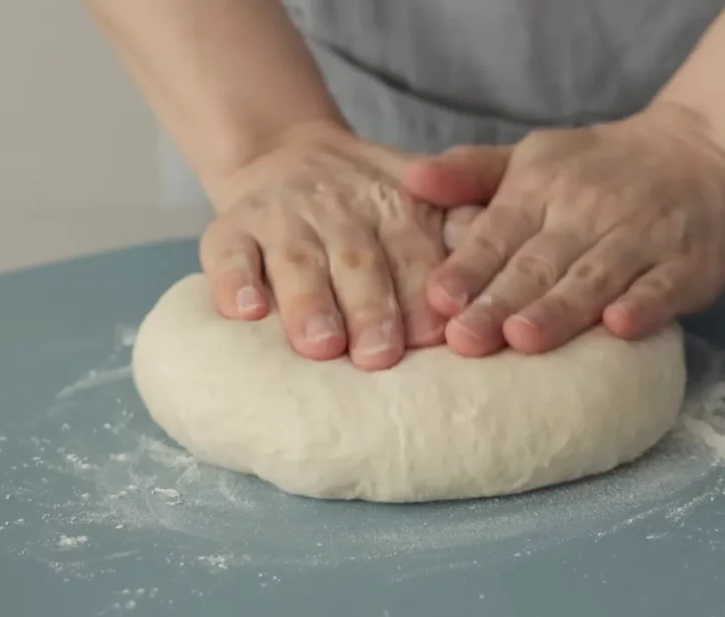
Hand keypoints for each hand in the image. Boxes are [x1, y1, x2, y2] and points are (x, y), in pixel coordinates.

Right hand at [200, 122, 487, 370]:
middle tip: (379, 355)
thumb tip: (497, 259)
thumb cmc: (369, 203)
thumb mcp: (424, 198)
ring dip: (309, 304)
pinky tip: (243, 311)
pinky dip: (233, 282)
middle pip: (358, 262)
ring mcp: (282, 220)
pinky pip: (228, 254)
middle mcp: (340, 212)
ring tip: (320, 344)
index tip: (433, 336)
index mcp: (397, 209)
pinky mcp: (231, 229)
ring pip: (295, 262)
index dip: (422, 294)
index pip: (414, 254)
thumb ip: (461, 226)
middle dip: (371, 308)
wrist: (287, 153)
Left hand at [403, 102, 724, 356]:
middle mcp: (587, 214)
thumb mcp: (531, 158)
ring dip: (560, 309)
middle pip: (538, 264)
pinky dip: (645, 306)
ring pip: (594, 278)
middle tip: (464, 338)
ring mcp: (640, 240)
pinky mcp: (688, 265)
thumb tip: (410, 179)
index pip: (497, 233)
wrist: (703, 151)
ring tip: (524, 338)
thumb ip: (470, 173)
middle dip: (500, 302)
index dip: (468, 268)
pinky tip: (620, 326)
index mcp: (540, 191)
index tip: (437, 300)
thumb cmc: (597, 169)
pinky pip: (664, 287)